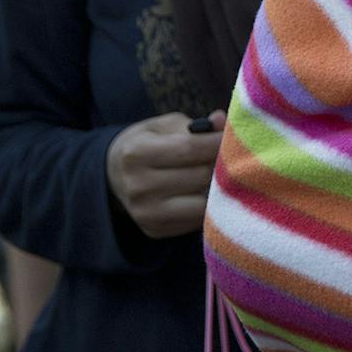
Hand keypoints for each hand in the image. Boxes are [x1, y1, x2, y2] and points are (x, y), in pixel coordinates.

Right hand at [105, 110, 225, 239]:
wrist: (114, 176)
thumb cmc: (147, 144)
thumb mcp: (163, 127)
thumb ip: (195, 126)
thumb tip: (222, 121)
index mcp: (137, 153)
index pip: (191, 148)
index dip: (219, 142)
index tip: (237, 136)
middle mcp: (138, 186)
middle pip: (200, 176)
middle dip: (223, 164)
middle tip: (235, 156)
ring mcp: (146, 212)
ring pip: (204, 202)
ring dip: (219, 188)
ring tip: (224, 175)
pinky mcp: (155, 230)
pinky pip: (197, 220)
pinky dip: (209, 207)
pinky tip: (209, 193)